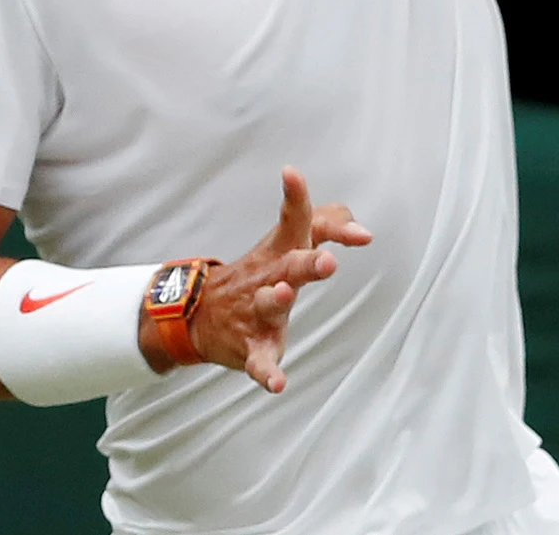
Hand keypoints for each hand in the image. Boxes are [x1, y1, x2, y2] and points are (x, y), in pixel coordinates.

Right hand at [177, 166, 371, 392]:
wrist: (198, 314)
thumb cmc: (258, 275)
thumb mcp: (286, 244)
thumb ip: (325, 226)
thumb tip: (360, 225)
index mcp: (279, 251)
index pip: (292, 219)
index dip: (295, 197)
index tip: (290, 173)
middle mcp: (269, 277)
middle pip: (290, 264)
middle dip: (308, 262)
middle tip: (328, 261)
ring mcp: (257, 312)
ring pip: (269, 305)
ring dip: (277, 300)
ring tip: (285, 295)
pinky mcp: (251, 347)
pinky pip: (260, 362)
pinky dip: (267, 373)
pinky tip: (277, 384)